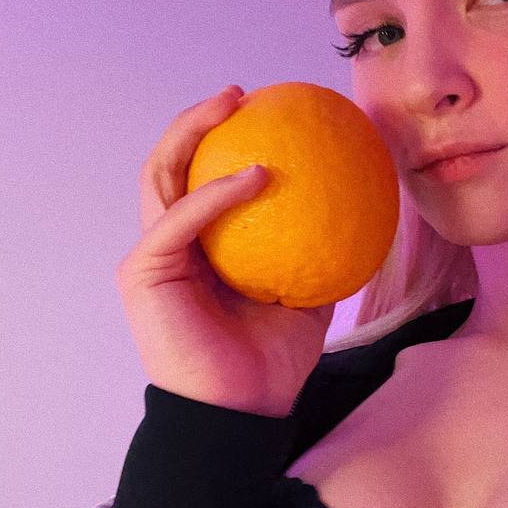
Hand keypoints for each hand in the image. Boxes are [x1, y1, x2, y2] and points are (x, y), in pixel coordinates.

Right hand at [114, 85, 335, 417]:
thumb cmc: (270, 362)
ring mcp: (152, 256)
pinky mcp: (145, 272)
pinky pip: (180, 220)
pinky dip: (215, 194)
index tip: (264, 112)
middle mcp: (169, 245)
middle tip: (240, 95)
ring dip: (191, 134)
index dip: (222, 142)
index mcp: (200, 249)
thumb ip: (319, 252)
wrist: (244, 412)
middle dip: (198, 122)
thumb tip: (362, 211)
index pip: (201, 181)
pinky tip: (256, 174)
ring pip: (161, 177)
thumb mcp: (307, 295)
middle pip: (171, 166)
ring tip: (231, 107)